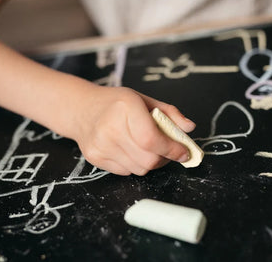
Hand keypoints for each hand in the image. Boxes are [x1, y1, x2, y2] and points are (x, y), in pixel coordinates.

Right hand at [71, 86, 195, 175]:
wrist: (82, 108)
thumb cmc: (117, 103)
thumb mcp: (145, 100)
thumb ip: (170, 113)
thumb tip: (189, 128)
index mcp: (126, 107)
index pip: (152, 139)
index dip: (172, 149)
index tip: (184, 152)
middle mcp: (110, 127)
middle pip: (148, 159)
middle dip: (164, 158)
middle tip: (168, 150)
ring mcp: (100, 145)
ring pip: (139, 169)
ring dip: (151, 163)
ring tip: (148, 149)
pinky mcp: (95, 158)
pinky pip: (126, 172)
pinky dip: (135, 165)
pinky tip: (131, 150)